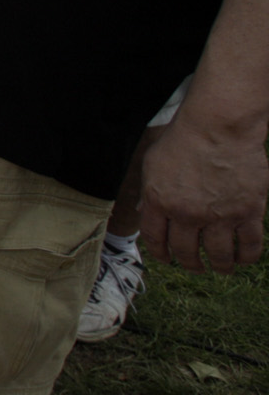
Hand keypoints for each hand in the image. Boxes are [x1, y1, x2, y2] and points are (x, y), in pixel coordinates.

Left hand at [140, 106, 268, 273]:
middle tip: (196, 267)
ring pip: (219, 255)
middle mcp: (187, 214)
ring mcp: (219, 216)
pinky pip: (249, 246)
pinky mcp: (248, 212)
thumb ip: (150, 193)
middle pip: (186, 252)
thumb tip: (145, 214)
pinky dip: (247, 257)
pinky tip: (244, 259)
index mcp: (160, 202)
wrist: (218, 127)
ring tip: (222, 268)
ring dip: (220, 266)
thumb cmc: (183, 140)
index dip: (161, 254)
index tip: (167, 260)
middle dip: (190, 264)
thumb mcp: (153, 164)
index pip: (156, 239)